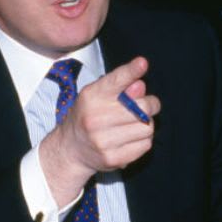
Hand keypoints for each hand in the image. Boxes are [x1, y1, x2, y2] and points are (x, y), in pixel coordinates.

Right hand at [39, 56, 160, 204]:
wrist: (70, 149)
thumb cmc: (89, 116)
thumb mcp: (97, 95)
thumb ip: (120, 87)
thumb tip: (141, 86)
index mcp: (91, 97)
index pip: (115, 81)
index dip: (131, 71)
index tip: (142, 63)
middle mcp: (95, 118)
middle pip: (142, 107)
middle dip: (150, 105)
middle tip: (146, 106)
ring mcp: (103, 141)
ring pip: (147, 127)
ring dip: (146, 124)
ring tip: (134, 124)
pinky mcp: (113, 158)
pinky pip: (145, 145)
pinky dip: (143, 140)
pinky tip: (131, 138)